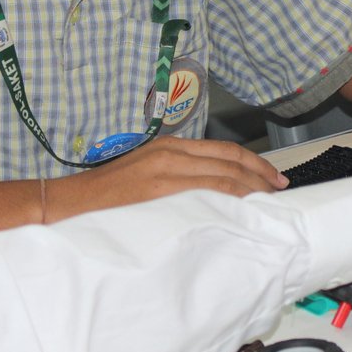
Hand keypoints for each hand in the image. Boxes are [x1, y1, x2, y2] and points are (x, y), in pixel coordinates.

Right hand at [46, 136, 287, 218]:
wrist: (70, 201)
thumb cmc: (106, 196)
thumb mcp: (145, 176)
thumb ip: (175, 177)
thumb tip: (207, 191)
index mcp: (170, 147)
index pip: (223, 151)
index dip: (253, 163)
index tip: (272, 177)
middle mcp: (172, 151)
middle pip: (230, 159)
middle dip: (261, 174)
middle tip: (281, 188)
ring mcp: (166, 167)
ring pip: (223, 173)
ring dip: (252, 186)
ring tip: (270, 199)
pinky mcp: (159, 186)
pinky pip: (206, 187)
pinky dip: (232, 194)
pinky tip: (245, 205)